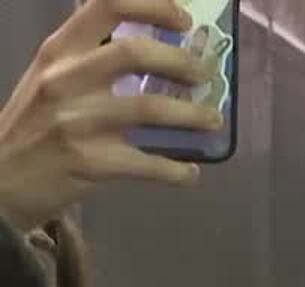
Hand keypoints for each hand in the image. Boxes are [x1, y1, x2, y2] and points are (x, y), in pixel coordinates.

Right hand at [0, 0, 220, 228]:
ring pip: (151, 108)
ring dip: (193, 115)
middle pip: (135, 52)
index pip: (106, 6)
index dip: (153, 6)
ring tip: (212, 120)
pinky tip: (189, 172)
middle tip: (204, 75)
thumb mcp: (49, 76)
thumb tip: (143, 34)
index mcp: (58, 52)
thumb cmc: (33, 123)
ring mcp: (77, 121)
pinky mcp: (91, 163)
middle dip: (182, 61)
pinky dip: (178, 171)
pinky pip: (150, 164)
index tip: (183, 18)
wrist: (0, 180)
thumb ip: (87, 55)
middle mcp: (66, 79)